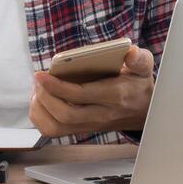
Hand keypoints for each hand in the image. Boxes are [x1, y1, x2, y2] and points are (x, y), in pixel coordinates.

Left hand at [29, 45, 154, 137]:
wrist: (144, 112)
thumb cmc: (138, 85)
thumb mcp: (144, 68)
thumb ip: (139, 58)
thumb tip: (129, 52)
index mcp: (114, 96)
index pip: (80, 95)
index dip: (56, 86)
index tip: (41, 74)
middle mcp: (101, 115)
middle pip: (65, 114)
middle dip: (45, 96)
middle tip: (38, 80)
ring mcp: (90, 125)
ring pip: (56, 127)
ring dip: (40, 109)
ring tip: (38, 90)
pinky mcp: (81, 129)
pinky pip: (54, 131)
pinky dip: (40, 118)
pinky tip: (41, 100)